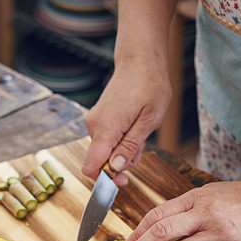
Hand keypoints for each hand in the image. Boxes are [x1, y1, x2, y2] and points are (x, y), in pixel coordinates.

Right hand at [82, 57, 171, 184]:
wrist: (140, 61)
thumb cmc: (149, 85)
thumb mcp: (148, 121)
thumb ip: (130, 147)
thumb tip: (114, 169)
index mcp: (106, 128)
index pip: (91, 166)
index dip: (104, 180)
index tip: (122, 180)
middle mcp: (94, 126)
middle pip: (100, 162)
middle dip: (121, 162)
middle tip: (141, 146)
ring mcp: (94, 122)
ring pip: (104, 152)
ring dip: (123, 151)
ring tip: (140, 131)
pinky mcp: (97, 119)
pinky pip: (105, 141)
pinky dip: (119, 141)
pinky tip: (132, 127)